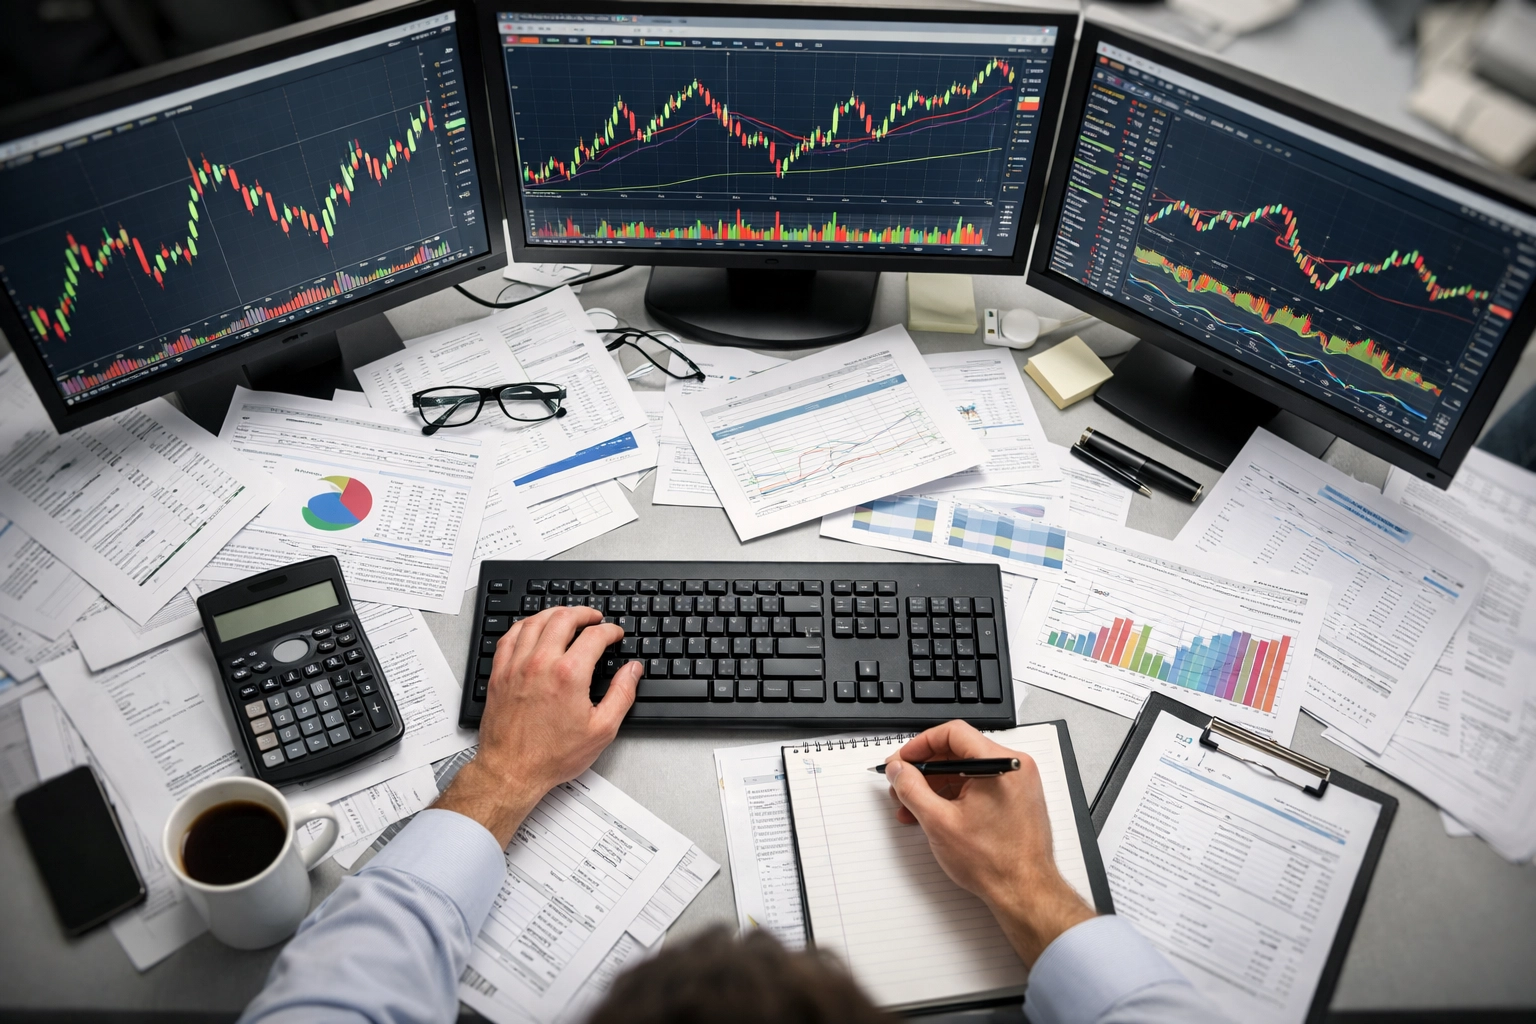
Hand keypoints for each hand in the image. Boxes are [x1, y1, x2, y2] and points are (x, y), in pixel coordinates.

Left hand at [435, 607, 640, 845]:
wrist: (512, 771)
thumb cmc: (552, 755)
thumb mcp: (601, 730)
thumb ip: (622, 694)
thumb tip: (632, 670)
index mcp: (569, 674)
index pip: (594, 635)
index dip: (610, 630)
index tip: (615, 634)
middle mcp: (541, 663)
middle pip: (564, 618)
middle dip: (584, 613)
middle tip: (594, 618)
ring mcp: (517, 666)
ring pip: (536, 621)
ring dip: (556, 613)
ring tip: (567, 616)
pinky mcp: (500, 673)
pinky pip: (510, 636)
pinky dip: (525, 625)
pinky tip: (533, 628)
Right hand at [885, 720, 1094, 965]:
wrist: (1025, 893)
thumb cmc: (995, 863)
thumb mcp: (939, 822)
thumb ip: (911, 789)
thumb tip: (898, 770)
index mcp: (1000, 764)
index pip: (952, 733)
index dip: (920, 745)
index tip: (902, 761)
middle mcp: (1014, 767)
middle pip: (959, 751)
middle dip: (925, 769)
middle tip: (902, 784)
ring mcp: (1017, 784)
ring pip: (966, 770)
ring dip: (936, 785)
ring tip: (912, 807)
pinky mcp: (1016, 800)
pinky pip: (979, 785)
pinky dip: (955, 795)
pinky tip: (934, 814)